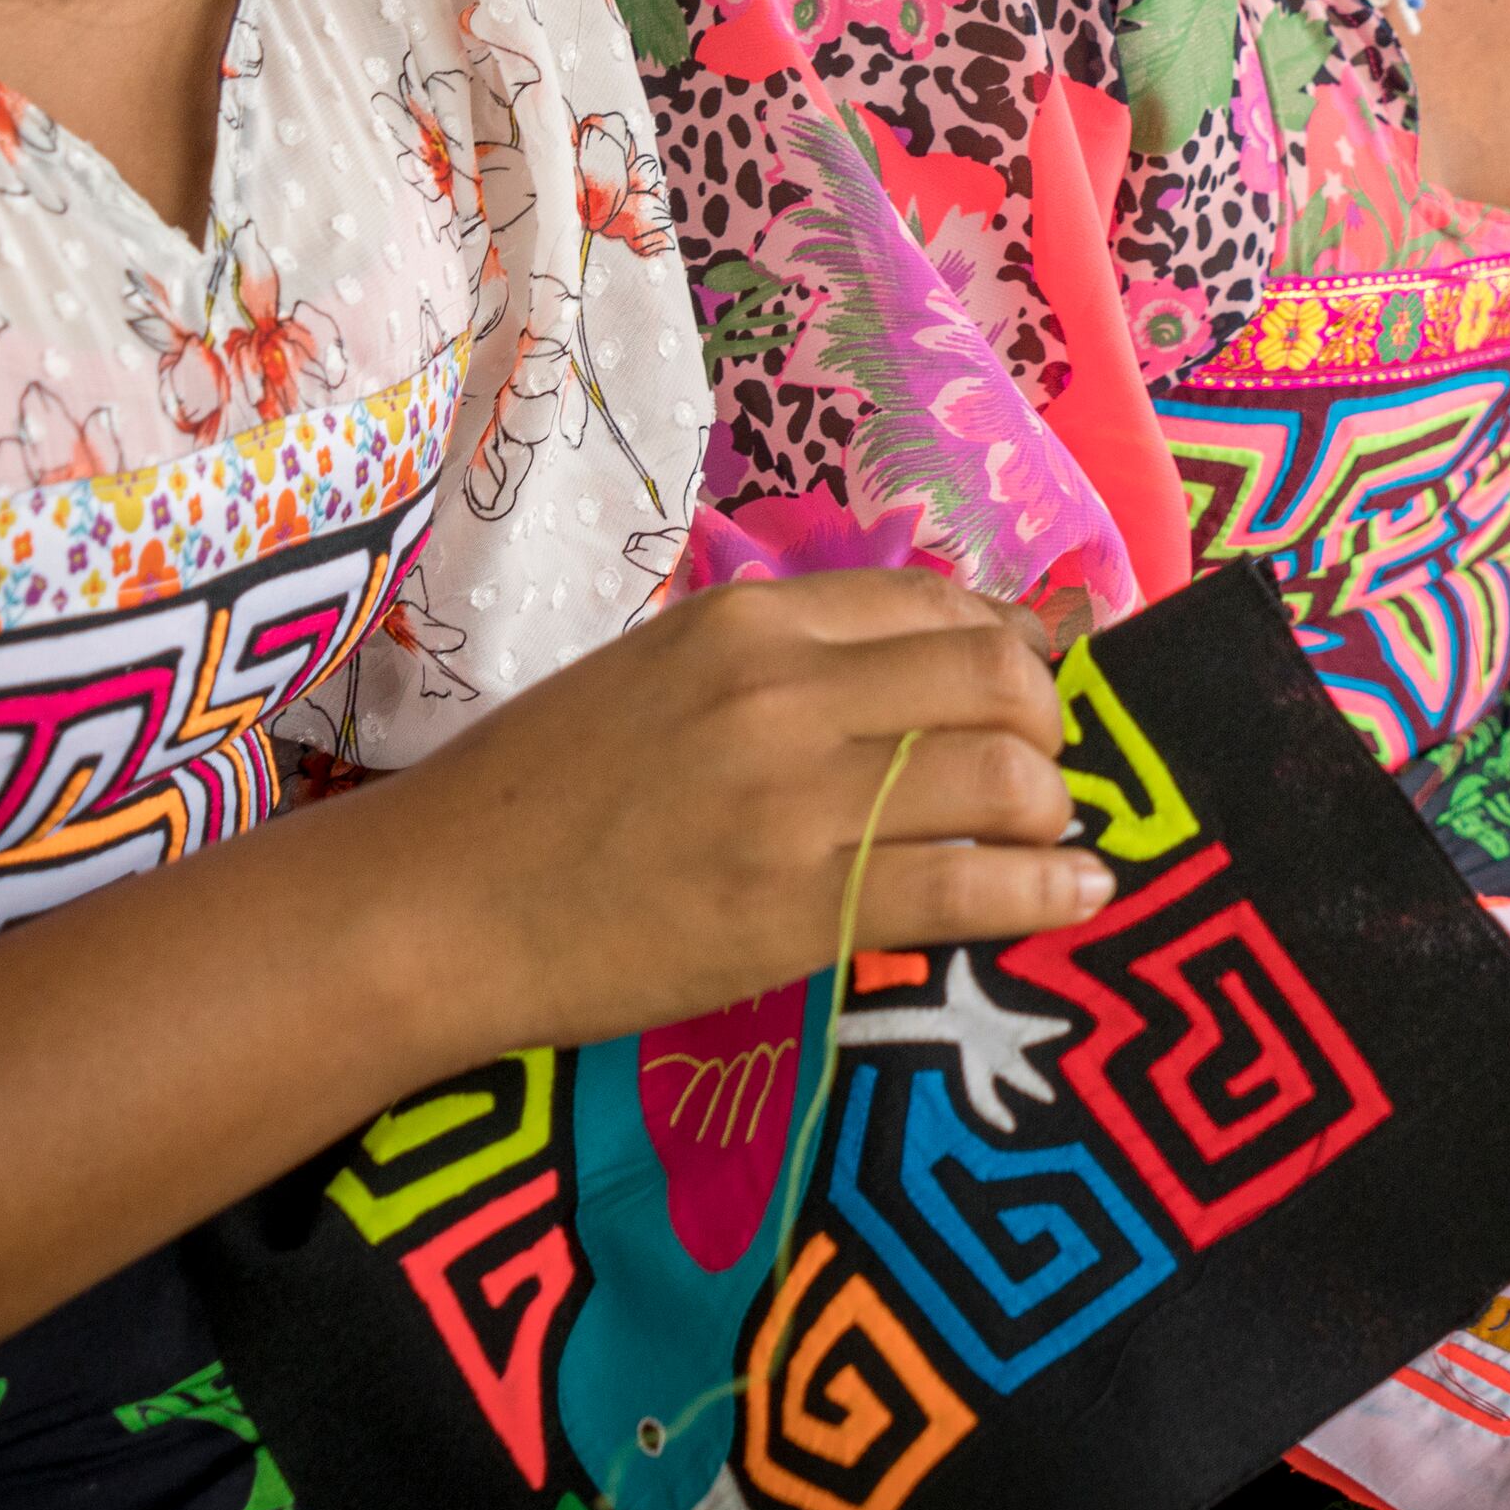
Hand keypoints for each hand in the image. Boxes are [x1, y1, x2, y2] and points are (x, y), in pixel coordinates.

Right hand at [380, 569, 1104, 1055]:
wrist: (435, 907)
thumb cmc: (532, 794)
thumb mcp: (656, 676)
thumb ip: (775, 665)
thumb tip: (900, 667)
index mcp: (748, 619)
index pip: (937, 602)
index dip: (1011, 643)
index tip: (1030, 684)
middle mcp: (786, 689)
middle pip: (993, 676)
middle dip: (1048, 724)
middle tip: (1045, 770)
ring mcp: (796, 799)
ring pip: (1002, 776)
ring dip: (1052, 810)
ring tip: (1052, 840)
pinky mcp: (800, 906)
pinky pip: (968, 886)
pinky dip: (1045, 892)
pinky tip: (1073, 898)